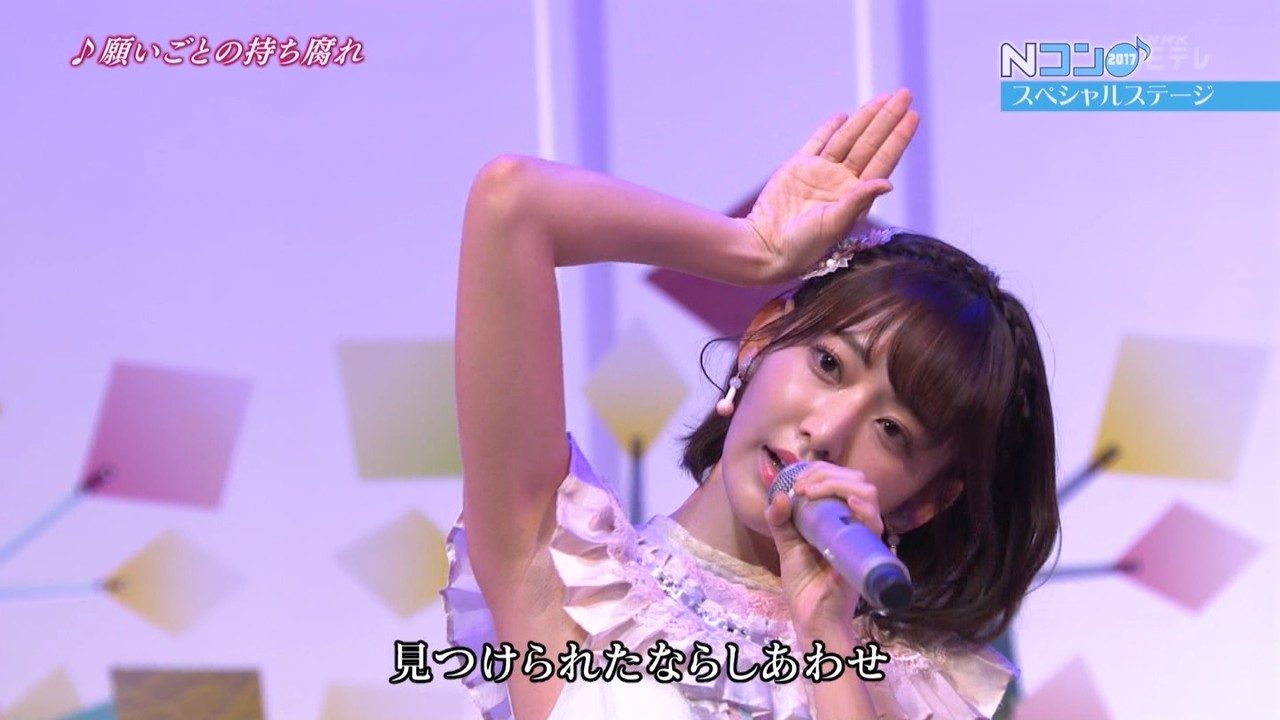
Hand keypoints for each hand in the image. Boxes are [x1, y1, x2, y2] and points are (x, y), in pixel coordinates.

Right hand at [744, 90, 918, 284]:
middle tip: (904, 94)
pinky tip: (843, 116)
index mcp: (856, 196)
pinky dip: (829, 128)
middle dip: (887, 119)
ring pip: (848, 138)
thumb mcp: (835, 224)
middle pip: (870, 143)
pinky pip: (818, 142)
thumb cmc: (804, 245)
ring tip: (883, 97)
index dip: (898, 138)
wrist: (767, 245)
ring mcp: (821, 173)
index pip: (883, 160)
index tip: (913, 116)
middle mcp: (842, 182)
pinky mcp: (798, 168)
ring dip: (865, 118)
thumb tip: (888, 183)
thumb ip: (859, 200)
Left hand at [764, 462, 884, 632]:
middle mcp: (854, 522)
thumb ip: (779, 520)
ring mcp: (863, 536)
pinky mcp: (867, 552)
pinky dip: (864, 509)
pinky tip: (848, 504)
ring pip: (867, 494)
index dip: (820, 471)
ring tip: (814, 493)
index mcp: (838, 517)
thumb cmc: (804, 583)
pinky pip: (875, 524)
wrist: (812, 617)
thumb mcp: (787, 544)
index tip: (797, 482)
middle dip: (827, 473)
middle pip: (857, 480)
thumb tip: (778, 494)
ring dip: (838, 484)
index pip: (842, 479)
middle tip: (802, 487)